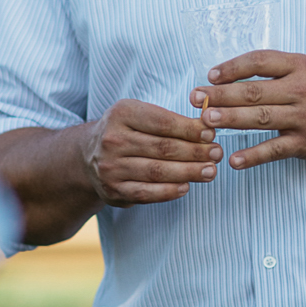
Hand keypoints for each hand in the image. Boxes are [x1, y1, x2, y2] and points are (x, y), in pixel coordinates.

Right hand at [81, 97, 219, 204]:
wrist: (88, 155)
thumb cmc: (128, 131)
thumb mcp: (142, 115)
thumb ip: (171, 120)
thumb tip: (208, 129)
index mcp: (121, 113)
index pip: (163, 122)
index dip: (190, 130)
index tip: (212, 134)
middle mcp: (112, 140)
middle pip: (163, 148)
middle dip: (195, 152)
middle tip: (217, 154)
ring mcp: (110, 167)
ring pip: (157, 171)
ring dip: (188, 172)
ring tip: (210, 171)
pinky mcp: (112, 190)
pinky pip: (145, 193)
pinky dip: (169, 191)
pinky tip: (187, 186)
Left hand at [193, 51, 305, 167]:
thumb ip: (281, 69)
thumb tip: (238, 74)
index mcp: (301, 67)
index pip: (260, 61)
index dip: (232, 67)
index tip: (211, 75)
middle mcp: (302, 90)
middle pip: (254, 91)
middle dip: (221, 95)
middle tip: (195, 99)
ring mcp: (305, 118)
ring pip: (260, 118)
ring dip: (230, 120)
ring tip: (205, 122)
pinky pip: (275, 150)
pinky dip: (253, 156)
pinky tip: (234, 160)